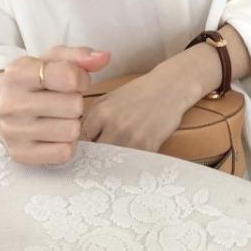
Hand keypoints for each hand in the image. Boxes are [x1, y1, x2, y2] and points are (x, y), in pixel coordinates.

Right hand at [0, 46, 111, 164]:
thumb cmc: (31, 81)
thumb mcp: (49, 61)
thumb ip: (78, 56)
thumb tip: (104, 58)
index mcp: (17, 73)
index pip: (69, 77)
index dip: (81, 79)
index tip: (74, 82)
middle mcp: (10, 103)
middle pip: (74, 106)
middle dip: (75, 103)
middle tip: (62, 102)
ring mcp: (13, 132)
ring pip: (71, 131)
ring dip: (71, 124)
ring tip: (57, 117)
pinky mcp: (19, 154)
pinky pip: (64, 153)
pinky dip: (65, 144)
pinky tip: (54, 134)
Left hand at [81, 45, 213, 150]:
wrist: (169, 88)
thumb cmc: (139, 93)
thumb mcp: (109, 98)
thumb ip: (93, 116)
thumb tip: (81, 138)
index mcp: (101, 112)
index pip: (85, 139)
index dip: (90, 143)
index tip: (95, 146)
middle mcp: (113, 126)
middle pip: (97, 152)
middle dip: (101, 154)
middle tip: (106, 154)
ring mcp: (131, 138)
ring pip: (114, 160)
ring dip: (116, 160)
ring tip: (120, 156)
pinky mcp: (148, 146)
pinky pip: (133, 162)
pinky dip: (133, 162)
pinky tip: (135, 155)